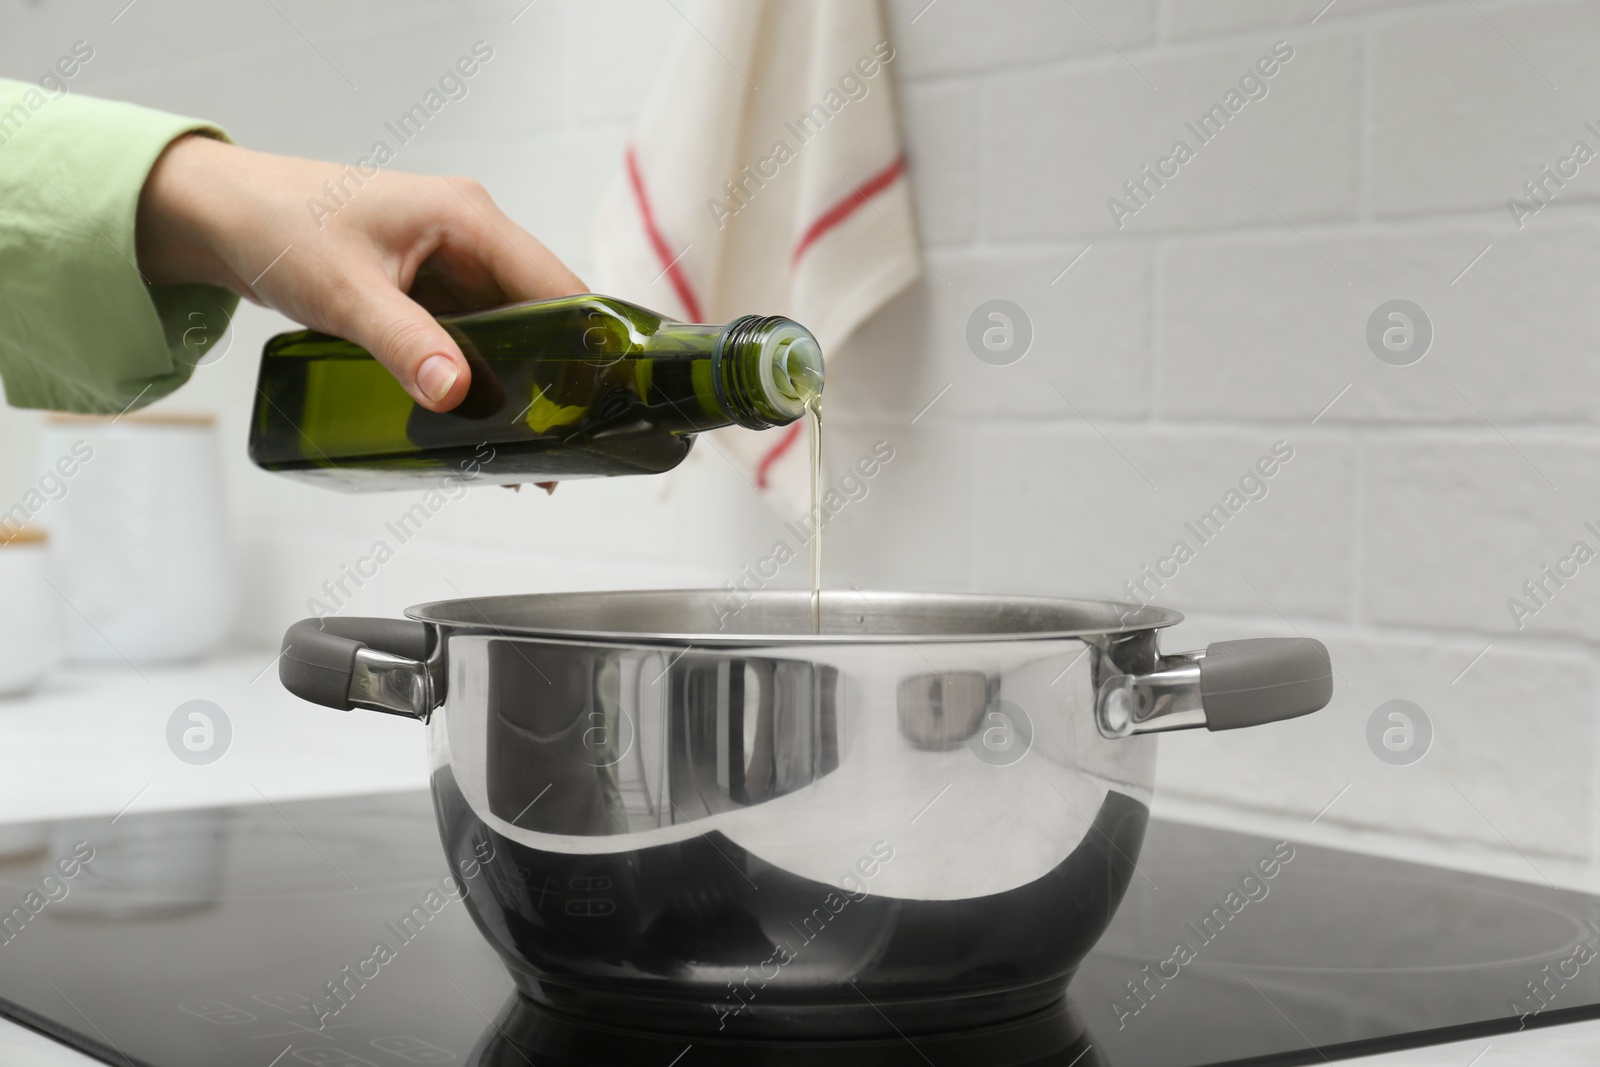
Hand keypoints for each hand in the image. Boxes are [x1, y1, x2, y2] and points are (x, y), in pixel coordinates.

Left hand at [134, 134, 585, 411]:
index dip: (585, 344)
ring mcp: (453, 263)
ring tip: (527, 452)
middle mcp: (472, 236)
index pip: (557, 285)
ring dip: (518, 384)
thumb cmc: (277, 227)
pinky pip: (475, 337)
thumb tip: (455, 393)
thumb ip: (404, 344)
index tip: (595, 404)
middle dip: (553, 378)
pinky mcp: (430, 288)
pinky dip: (482, 377)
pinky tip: (482, 424)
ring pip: (512, 331)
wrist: (221, 215)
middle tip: (557, 447)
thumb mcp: (344, 293)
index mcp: (468, 218)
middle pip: (543, 314)